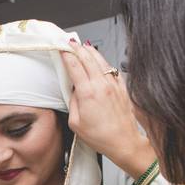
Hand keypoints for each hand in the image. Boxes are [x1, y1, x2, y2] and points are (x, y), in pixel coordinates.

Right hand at [60, 42, 155, 177]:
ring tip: (83, 46)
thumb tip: (73, 91)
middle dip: (77, 48)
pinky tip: (99, 61)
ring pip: (100, 60)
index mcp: (88, 93)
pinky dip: (102, 61)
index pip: (75, 66)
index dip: (66, 55)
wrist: (124, 141)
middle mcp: (102, 85)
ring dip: (90, 51)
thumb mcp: (75, 123)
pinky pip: (111, 69)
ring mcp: (114, 84)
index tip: (61, 49)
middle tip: (69, 42)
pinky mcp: (122, 87)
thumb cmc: (101, 136)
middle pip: (87, 58)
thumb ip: (73, 102)